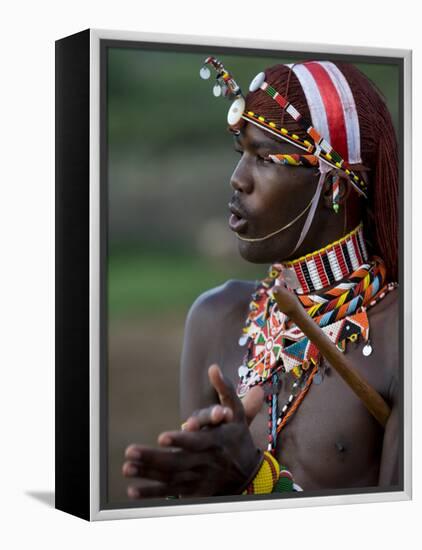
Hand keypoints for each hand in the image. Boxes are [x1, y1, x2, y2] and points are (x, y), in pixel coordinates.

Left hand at [122, 364, 263, 497]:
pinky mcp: (193, 491)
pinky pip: (170, 494)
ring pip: (170, 478)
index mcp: (216, 441)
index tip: (162, 437)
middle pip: (177, 462)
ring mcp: (199, 479)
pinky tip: (132, 491)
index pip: (196, 442)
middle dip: (153, 458)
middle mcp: (206, 462)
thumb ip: (225, 389)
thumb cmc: (237, 436)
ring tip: (127, 467)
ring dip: (147, 474)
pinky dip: (152, 494)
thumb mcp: (236, 412)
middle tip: (130, 452)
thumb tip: (213, 367)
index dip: (180, 440)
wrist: (248, 473)